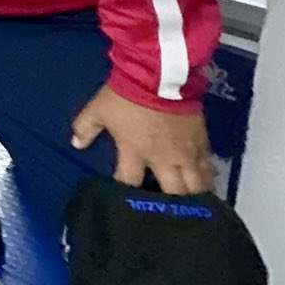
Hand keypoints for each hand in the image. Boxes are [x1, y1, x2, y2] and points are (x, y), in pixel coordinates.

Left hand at [71, 84, 215, 195]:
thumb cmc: (125, 95)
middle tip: (167, 211)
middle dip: (170, 204)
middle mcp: (163, 159)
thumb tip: (76, 144)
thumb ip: (86, 127)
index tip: (123, 197)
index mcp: (135, 152)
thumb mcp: (98, 109)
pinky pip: (208, 166)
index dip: (125, 190)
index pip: (129, 181)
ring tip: (192, 206)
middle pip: (172, 192)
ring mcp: (186, 152)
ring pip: (196, 185)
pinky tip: (207, 184)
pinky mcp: (202, 141)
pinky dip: (207, 177)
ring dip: (194, 196)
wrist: (160, 75)